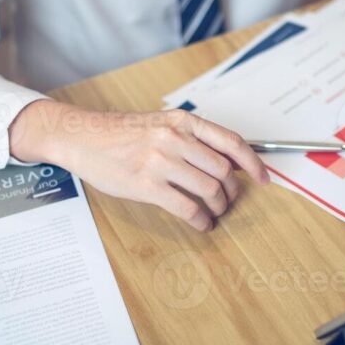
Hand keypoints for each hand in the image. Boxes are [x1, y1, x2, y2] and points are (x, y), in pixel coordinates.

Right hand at [9, 101, 268, 230]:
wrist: (81, 137)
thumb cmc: (121, 134)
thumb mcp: (161, 123)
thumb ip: (191, 137)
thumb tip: (226, 161)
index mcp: (182, 121)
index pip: (231, 142)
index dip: (253, 163)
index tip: (263, 178)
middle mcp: (174, 138)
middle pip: (223, 170)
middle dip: (232, 191)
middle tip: (228, 201)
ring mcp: (160, 161)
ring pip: (209, 189)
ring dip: (218, 207)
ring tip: (214, 213)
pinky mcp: (146, 185)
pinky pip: (187, 208)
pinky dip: (201, 220)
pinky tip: (201, 223)